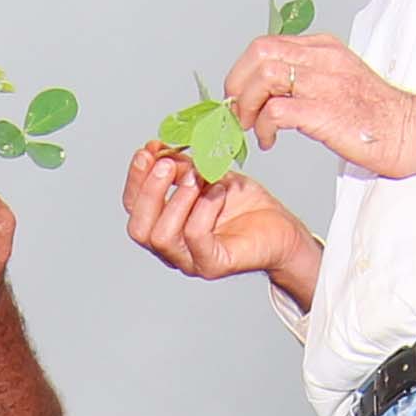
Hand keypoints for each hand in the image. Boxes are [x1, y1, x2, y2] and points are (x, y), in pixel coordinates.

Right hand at [122, 141, 313, 286]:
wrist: (281, 228)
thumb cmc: (244, 206)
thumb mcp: (208, 176)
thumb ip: (182, 167)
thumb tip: (160, 150)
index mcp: (164, 225)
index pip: (134, 207)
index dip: (136, 178)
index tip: (148, 151)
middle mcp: (172, 248)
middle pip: (139, 229)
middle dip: (150, 192)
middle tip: (169, 165)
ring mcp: (191, 260)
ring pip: (162, 237)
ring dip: (176, 201)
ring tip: (198, 177)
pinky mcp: (213, 265)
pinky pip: (196, 238)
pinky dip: (204, 209)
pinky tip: (218, 191)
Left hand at [223, 32, 415, 178]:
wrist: (410, 132)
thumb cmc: (376, 115)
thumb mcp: (339, 80)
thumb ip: (308, 77)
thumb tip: (269, 92)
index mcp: (324, 48)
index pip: (267, 45)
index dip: (243, 71)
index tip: (241, 95)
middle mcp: (322, 58)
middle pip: (259, 53)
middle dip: (238, 83)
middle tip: (239, 112)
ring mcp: (323, 83)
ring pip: (263, 76)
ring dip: (247, 105)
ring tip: (252, 127)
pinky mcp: (324, 111)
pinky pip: (276, 111)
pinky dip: (263, 126)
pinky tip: (269, 139)